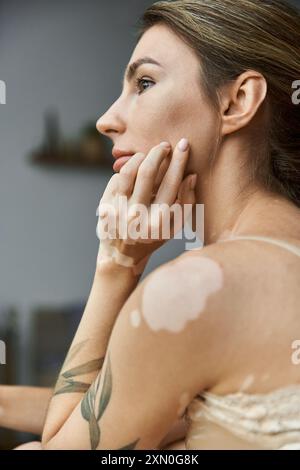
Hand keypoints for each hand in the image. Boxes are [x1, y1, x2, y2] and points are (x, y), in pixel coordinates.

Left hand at [96, 139, 196, 274]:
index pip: (171, 183)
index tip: (184, 144)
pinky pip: (116, 179)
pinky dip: (127, 170)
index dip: (179, 161)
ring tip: (147, 155)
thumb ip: (186, 202)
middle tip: (164, 145)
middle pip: (147, 173)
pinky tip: (133, 170)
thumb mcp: (174, 226)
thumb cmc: (152, 237)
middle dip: (158, 153)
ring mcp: (117, 212)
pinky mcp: (105, 207)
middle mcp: (136, 217)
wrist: (121, 256)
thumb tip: (191, 176)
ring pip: (127, 172)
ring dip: (139, 157)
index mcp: (158, 222)